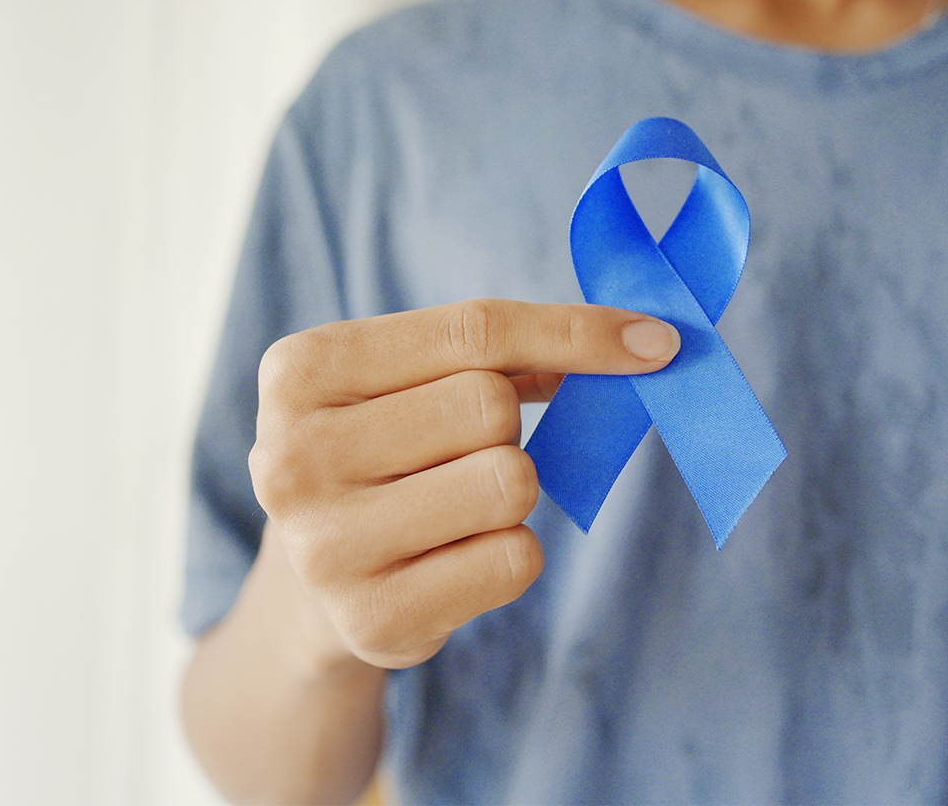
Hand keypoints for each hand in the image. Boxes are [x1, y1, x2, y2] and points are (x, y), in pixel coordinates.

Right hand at [250, 298, 680, 668]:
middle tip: (457, 452)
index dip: (575, 332)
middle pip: (489, 407)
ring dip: (509, 490)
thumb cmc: (382, 450)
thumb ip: (503, 346)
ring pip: (509, 481)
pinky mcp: (374, 619)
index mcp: (301, 371)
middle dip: (504, 427)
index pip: (473, 328)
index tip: (654, 341)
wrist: (311, 579)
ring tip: (450, 504)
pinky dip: (510, 552)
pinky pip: (515, 558)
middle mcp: (293, 457)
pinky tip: (453, 556)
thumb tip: (640, 341)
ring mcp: (326, 546)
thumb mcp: (407, 377)